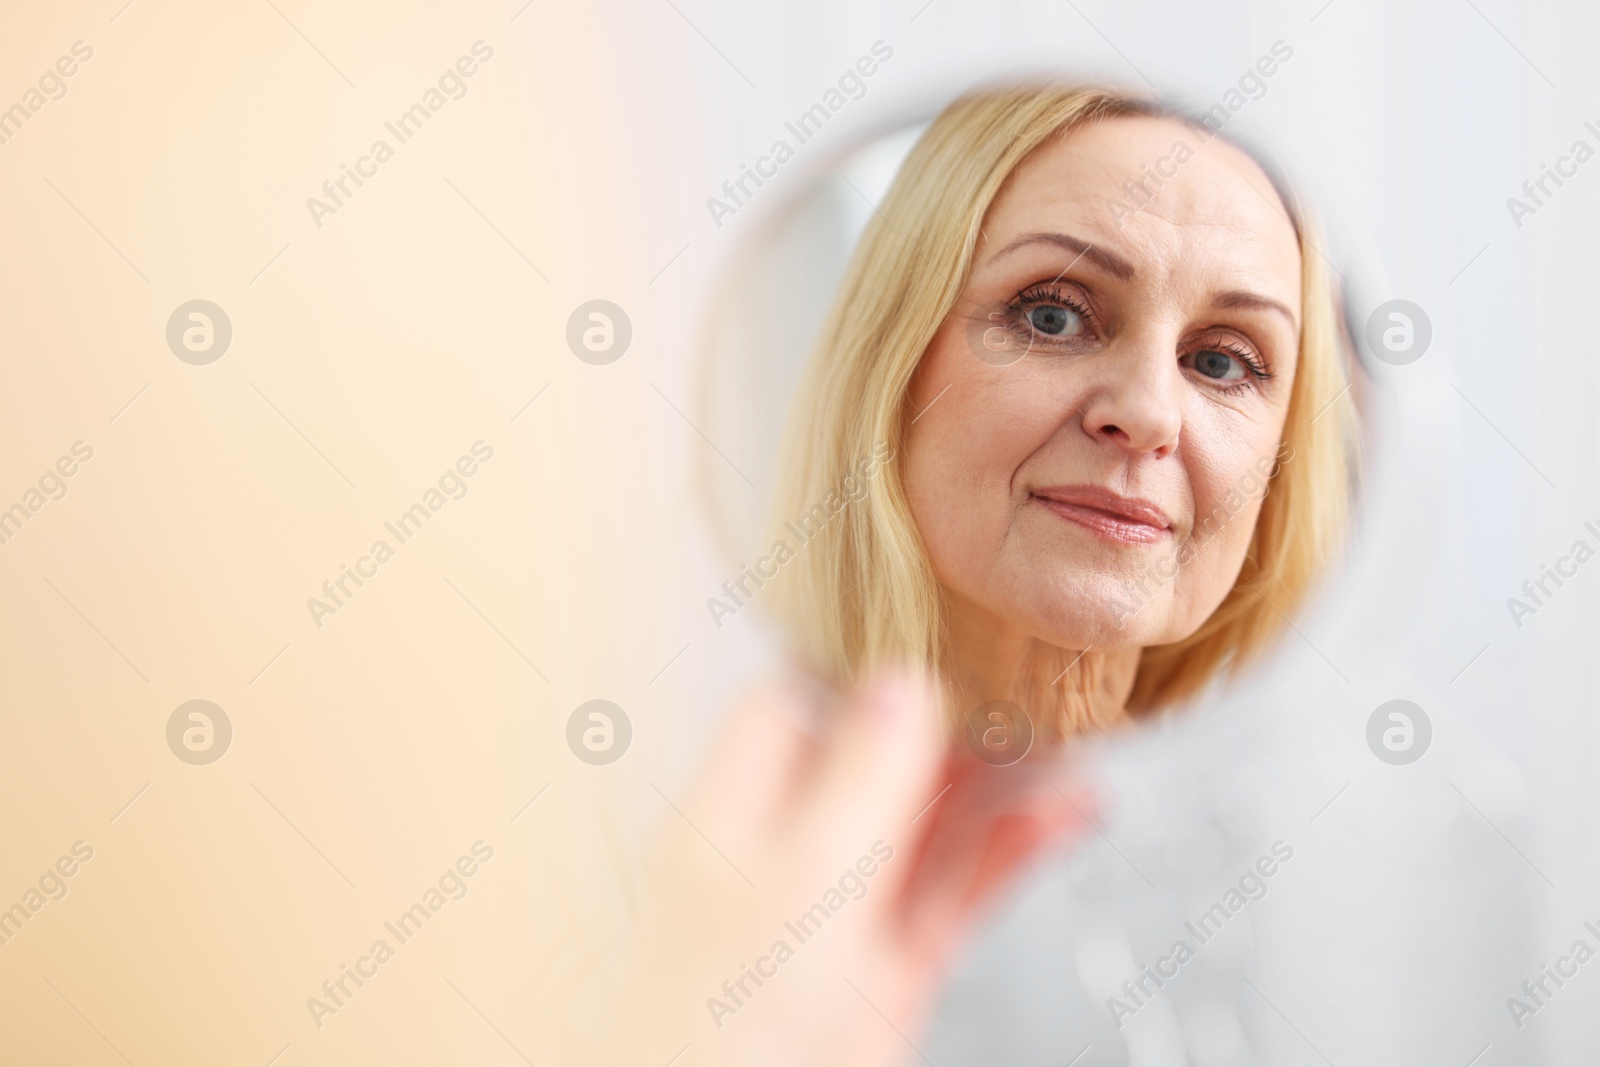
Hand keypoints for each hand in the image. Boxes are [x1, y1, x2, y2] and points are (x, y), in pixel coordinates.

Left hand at [599, 669, 1091, 1066]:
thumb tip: (899, 681)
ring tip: (1072, 747)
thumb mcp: (797, 887)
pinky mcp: (891, 965)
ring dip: (1002, 785)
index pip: (795, 700)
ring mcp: (841, 911)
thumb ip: (856, 783)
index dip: (865, 663)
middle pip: (877, 757)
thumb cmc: (720, 1036)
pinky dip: (1015, 851)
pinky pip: (959, 889)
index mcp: (731, 815)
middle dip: (954, 722)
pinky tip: (1066, 816)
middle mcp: (785, 854)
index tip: (941, 634)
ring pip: (931, 823)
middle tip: (1032, 689)